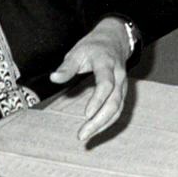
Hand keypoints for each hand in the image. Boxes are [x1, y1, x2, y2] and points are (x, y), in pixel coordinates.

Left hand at [50, 18, 132, 142]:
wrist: (115, 40)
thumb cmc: (93, 47)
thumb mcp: (77, 51)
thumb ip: (67, 67)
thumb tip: (54, 78)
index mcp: (107, 64)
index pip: (106, 84)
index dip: (98, 100)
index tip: (86, 114)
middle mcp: (119, 77)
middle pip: (115, 102)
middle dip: (99, 120)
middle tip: (82, 134)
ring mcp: (123, 86)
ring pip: (118, 109)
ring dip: (103, 125)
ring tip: (86, 136)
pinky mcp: (122, 93)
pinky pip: (118, 110)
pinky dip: (107, 122)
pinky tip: (94, 131)